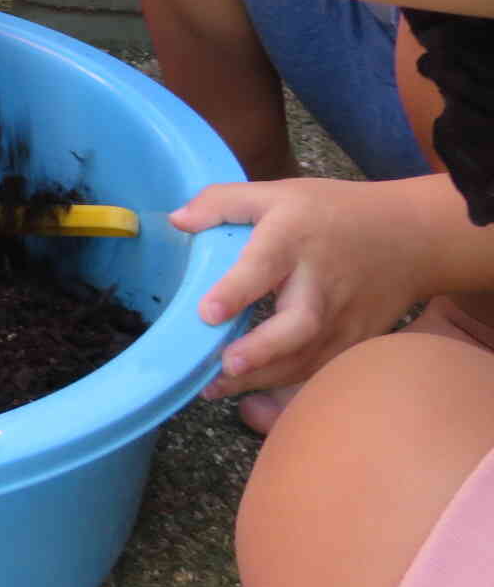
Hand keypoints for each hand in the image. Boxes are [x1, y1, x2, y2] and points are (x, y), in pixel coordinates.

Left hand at [169, 178, 428, 397]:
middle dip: (262, 350)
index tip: (206, 313)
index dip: (235, 290)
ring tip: (215, 388)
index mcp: (293, 239)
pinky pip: (322, 370)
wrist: (410, 236)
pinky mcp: (355, 341)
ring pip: (307, 357)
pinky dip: (289, 386)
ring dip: (263, 377)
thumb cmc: (332, 212)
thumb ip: (222, 202)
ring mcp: (343, 317)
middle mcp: (320, 282)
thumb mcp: (276, 192)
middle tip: (225, 365)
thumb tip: (176, 220)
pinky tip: (251, 394)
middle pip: (298, 324)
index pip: (264, 264)